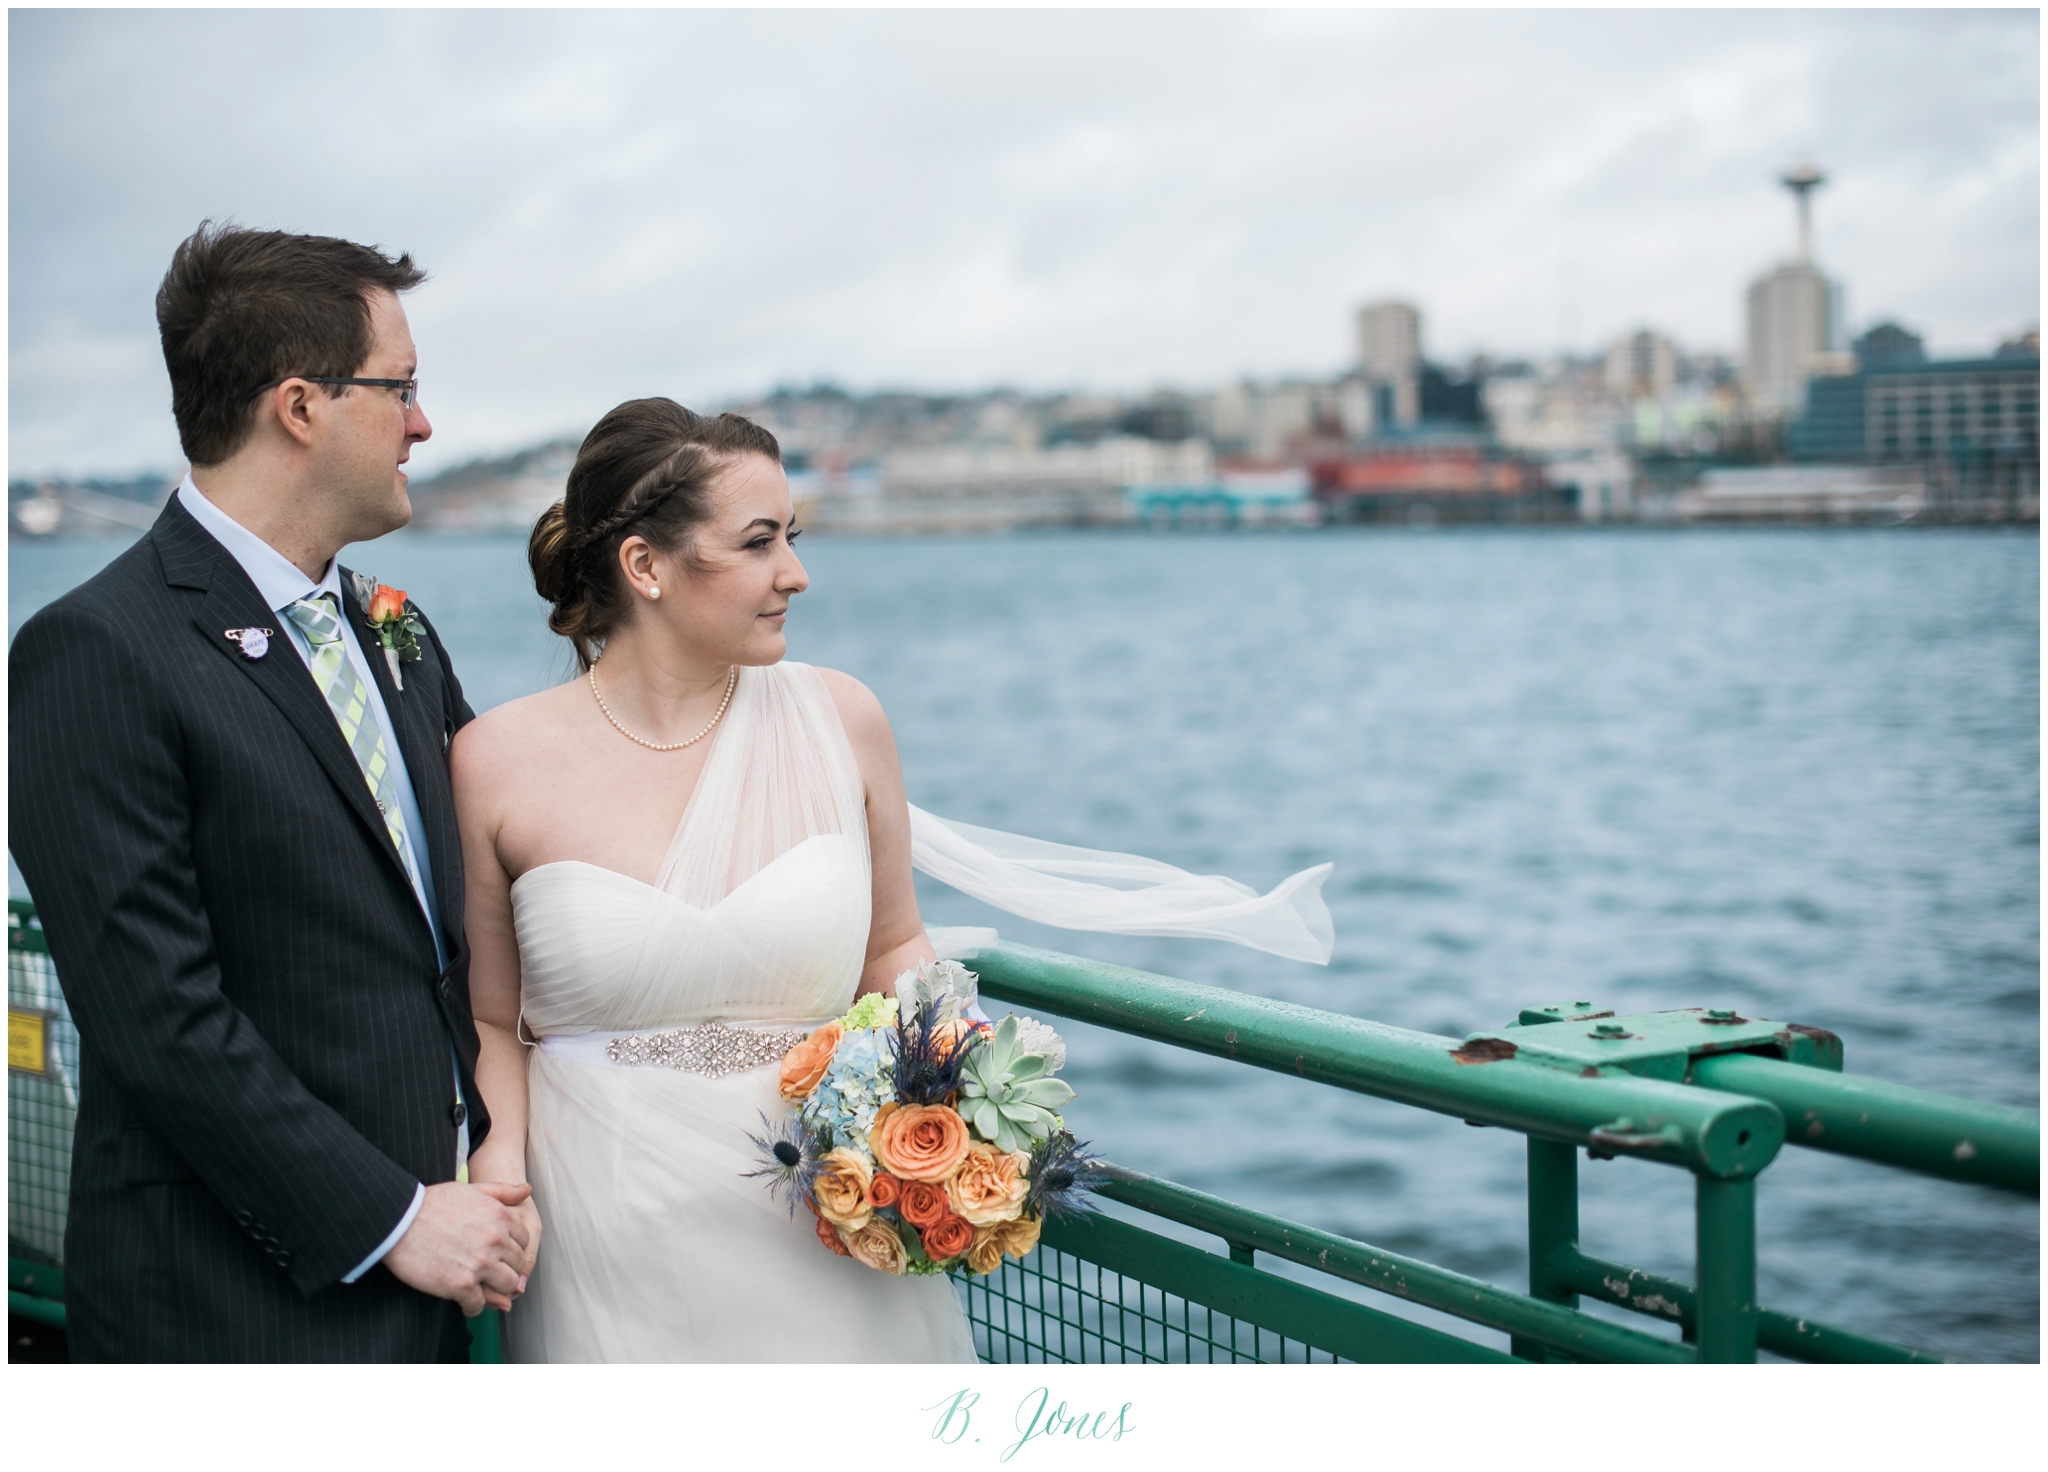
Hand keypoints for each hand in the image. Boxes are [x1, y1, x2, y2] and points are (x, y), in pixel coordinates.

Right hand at [383, 1180, 532, 1316]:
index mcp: (500, 1217)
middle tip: (490, 1276)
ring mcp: (480, 1264)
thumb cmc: (432, 1203)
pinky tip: (464, 1301)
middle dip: (506, 1271)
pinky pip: (479, 1304)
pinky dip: (473, 1306)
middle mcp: (495, 1241)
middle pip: (517, 1266)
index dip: (511, 1249)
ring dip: (495, 1291)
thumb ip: (503, 1191)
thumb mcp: (472, 1190)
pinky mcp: (461, 1284)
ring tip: (481, 1290)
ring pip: (506, 1286)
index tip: (499, 1255)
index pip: (523, 1241)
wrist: (398, 1220)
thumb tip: (527, 1190)